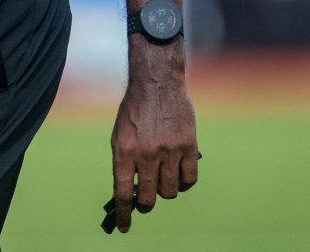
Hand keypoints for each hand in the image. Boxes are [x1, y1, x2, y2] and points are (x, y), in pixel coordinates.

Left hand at [110, 59, 197, 232]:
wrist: (156, 84)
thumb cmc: (135, 111)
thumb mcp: (119, 136)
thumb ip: (124, 163)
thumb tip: (130, 191)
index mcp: (124, 151)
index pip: (123, 193)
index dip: (123, 214)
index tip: (123, 226)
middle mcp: (146, 154)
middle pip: (149, 198)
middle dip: (145, 203)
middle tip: (146, 198)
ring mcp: (169, 151)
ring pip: (170, 191)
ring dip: (165, 190)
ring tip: (162, 177)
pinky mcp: (189, 146)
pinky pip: (189, 179)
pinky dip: (184, 181)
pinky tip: (178, 173)